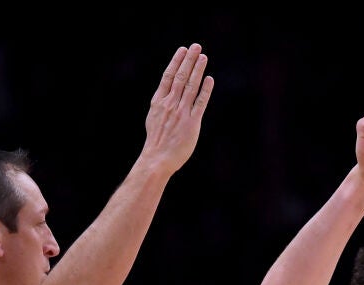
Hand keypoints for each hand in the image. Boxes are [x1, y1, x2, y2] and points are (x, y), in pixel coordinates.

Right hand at [140, 43, 214, 174]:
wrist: (157, 159)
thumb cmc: (156, 141)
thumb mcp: (154, 118)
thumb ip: (162, 104)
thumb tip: (167, 93)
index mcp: (158, 102)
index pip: (167, 77)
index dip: (176, 62)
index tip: (182, 50)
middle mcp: (170, 104)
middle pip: (180, 77)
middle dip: (188, 60)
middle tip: (196, 46)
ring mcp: (181, 112)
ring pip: (190, 86)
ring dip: (197, 70)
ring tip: (203, 57)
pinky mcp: (192, 122)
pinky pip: (200, 102)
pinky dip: (205, 90)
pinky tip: (209, 79)